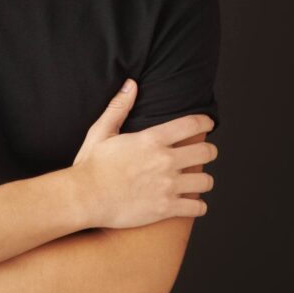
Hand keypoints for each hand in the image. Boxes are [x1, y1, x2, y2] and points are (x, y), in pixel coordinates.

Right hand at [72, 78, 217, 227]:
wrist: (84, 197)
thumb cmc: (91, 165)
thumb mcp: (102, 131)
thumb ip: (119, 107)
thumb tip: (131, 84)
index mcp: (152, 140)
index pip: (191, 125)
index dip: (205, 122)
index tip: (208, 124)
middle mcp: (165, 161)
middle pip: (206, 152)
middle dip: (209, 151)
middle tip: (204, 154)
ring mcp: (167, 186)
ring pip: (206, 181)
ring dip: (203, 180)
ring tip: (196, 181)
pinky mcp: (166, 208)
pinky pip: (197, 208)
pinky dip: (198, 206)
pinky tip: (193, 204)